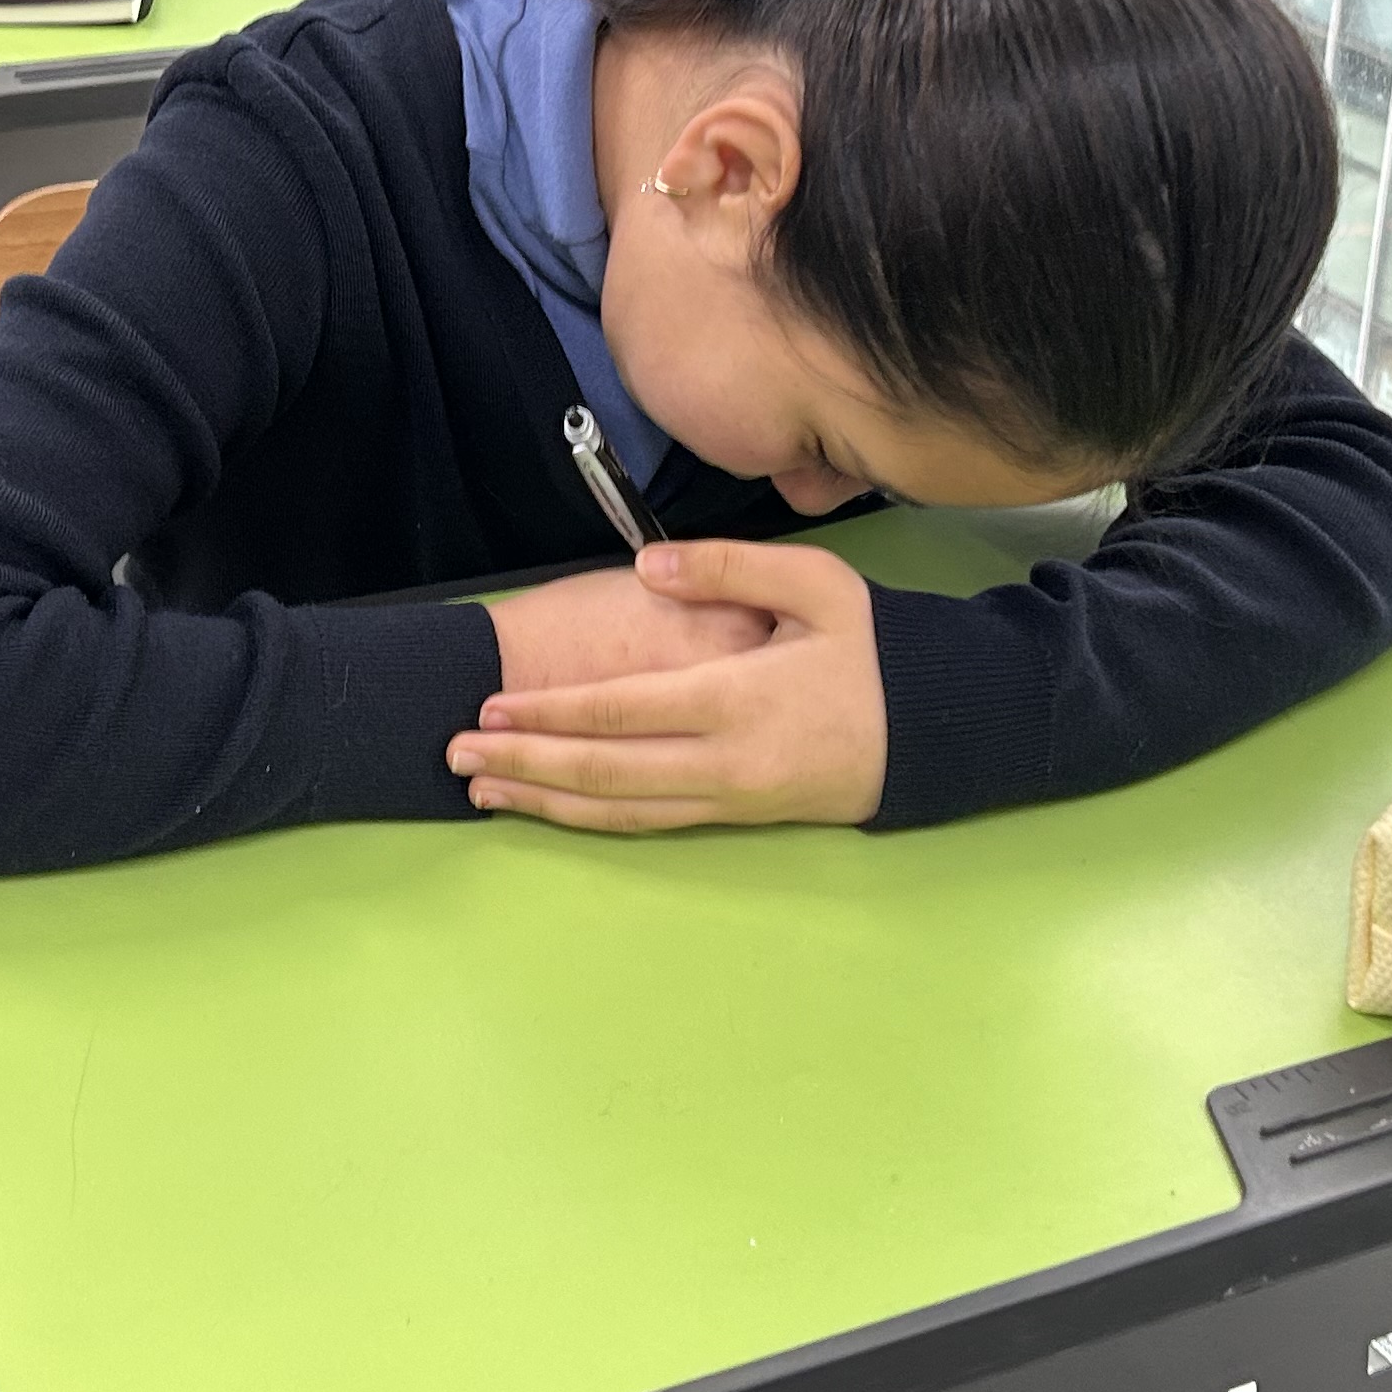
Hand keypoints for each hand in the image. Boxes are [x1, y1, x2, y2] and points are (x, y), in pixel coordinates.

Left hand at [454, 540, 886, 833]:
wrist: (936, 731)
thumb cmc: (875, 649)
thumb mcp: (818, 585)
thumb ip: (729, 567)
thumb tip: (646, 567)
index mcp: (740, 697)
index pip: (624, 710)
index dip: (552, 713)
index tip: (492, 705)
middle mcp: (726, 760)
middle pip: (605, 771)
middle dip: (523, 764)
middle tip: (455, 752)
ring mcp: (730, 798)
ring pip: (620, 810)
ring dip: (544, 800)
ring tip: (481, 788)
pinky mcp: (737, 818)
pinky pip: (649, 824)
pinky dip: (590, 819)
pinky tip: (550, 808)